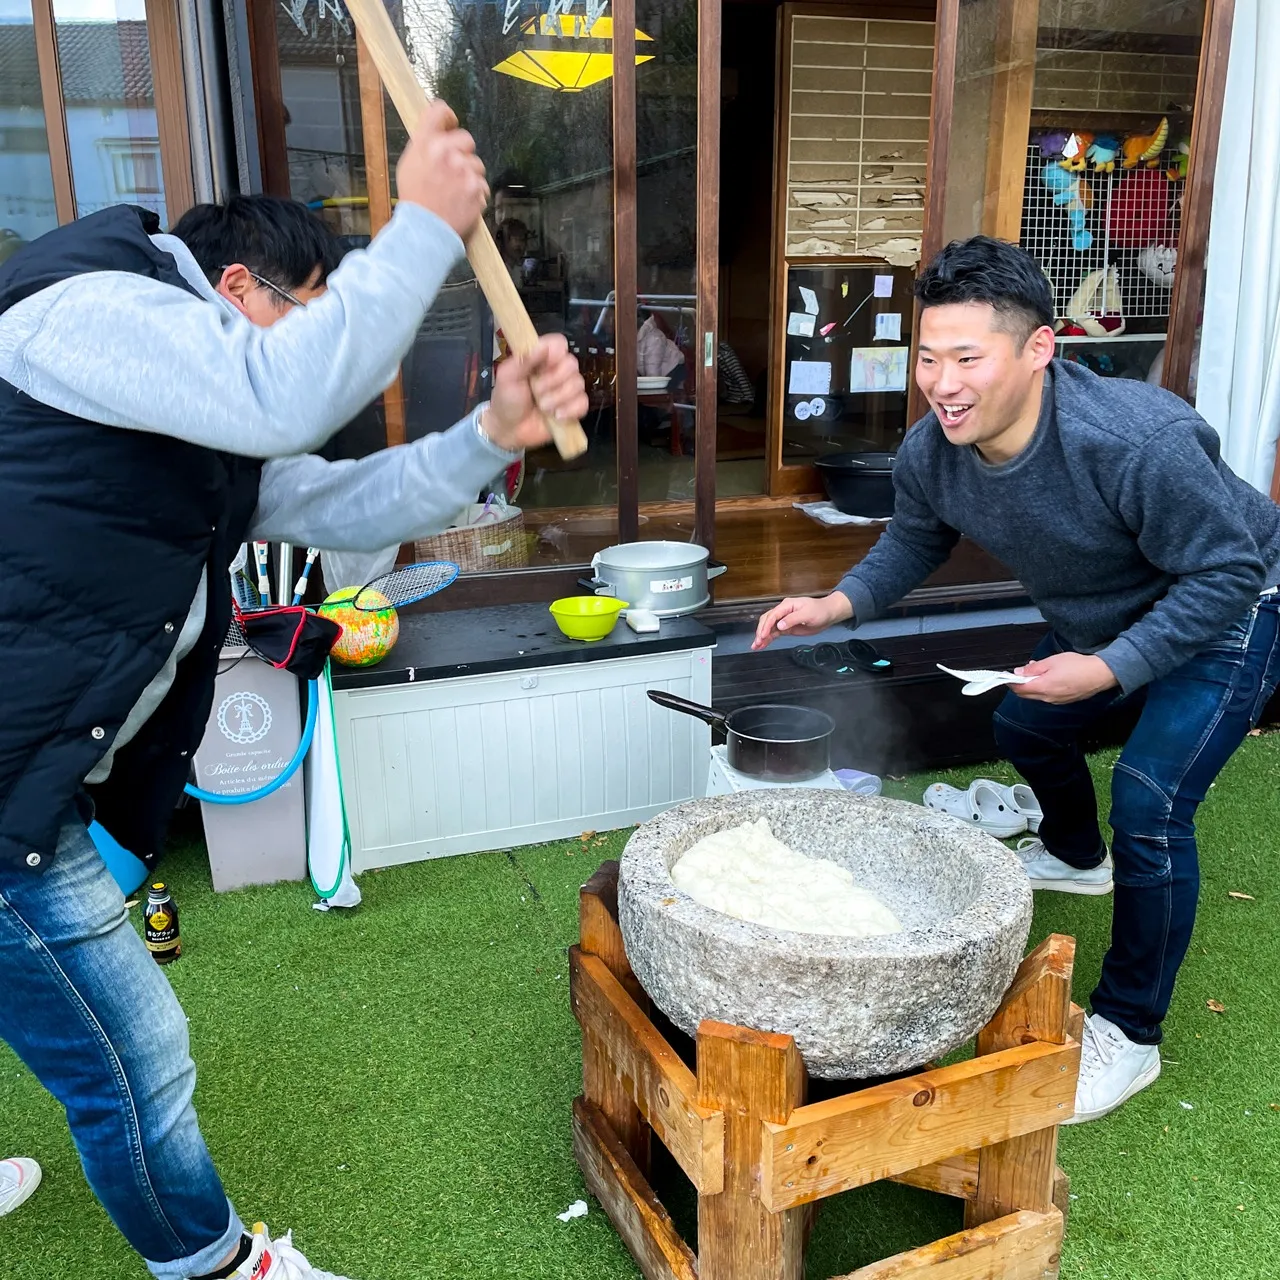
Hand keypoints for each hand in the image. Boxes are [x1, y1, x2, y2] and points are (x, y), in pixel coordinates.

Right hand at [396, 101, 487, 237]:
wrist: (425, 230)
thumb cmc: (415, 198)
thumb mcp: (409, 164)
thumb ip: (424, 143)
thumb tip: (438, 130)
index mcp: (426, 143)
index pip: (439, 111)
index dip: (447, 116)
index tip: (450, 123)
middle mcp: (446, 153)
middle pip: (467, 139)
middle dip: (463, 153)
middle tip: (454, 170)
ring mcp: (464, 171)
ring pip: (476, 165)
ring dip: (470, 175)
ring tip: (456, 191)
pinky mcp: (477, 188)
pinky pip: (482, 185)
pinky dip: (475, 194)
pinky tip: (463, 202)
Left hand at [483, 334, 588, 451]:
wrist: (509, 429)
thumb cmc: (506, 400)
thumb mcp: (508, 376)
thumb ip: (524, 359)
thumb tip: (542, 346)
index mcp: (541, 358)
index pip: (559, 343)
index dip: (556, 353)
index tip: (545, 364)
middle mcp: (557, 371)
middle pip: (572, 364)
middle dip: (553, 381)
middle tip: (536, 392)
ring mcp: (567, 389)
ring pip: (578, 384)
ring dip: (558, 398)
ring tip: (543, 407)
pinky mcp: (573, 408)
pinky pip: (583, 403)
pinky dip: (570, 410)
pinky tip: (556, 416)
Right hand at [752, 592, 852, 649]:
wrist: (828, 614)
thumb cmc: (820, 611)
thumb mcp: (808, 614)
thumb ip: (793, 619)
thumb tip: (779, 625)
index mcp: (787, 605)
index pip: (773, 615)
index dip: (766, 626)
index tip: (762, 635)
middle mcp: (783, 611)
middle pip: (767, 620)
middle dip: (761, 631)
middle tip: (757, 642)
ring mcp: (784, 620)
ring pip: (769, 627)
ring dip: (762, 636)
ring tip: (755, 646)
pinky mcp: (786, 627)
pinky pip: (774, 633)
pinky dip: (768, 639)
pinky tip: (762, 645)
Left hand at [1013, 652, 1117, 703]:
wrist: (1100, 674)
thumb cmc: (1077, 665)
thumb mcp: (1052, 661)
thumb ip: (1033, 668)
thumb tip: (1018, 672)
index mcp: (1043, 688)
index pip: (1018, 689)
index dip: (1011, 681)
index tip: (1007, 674)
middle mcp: (1048, 698)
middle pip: (1025, 694)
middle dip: (1019, 684)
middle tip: (1022, 671)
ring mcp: (1056, 701)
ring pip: (1036, 695)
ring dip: (1032, 685)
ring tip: (1037, 671)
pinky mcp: (1064, 701)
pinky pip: (1047, 696)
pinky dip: (1042, 688)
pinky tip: (1048, 678)